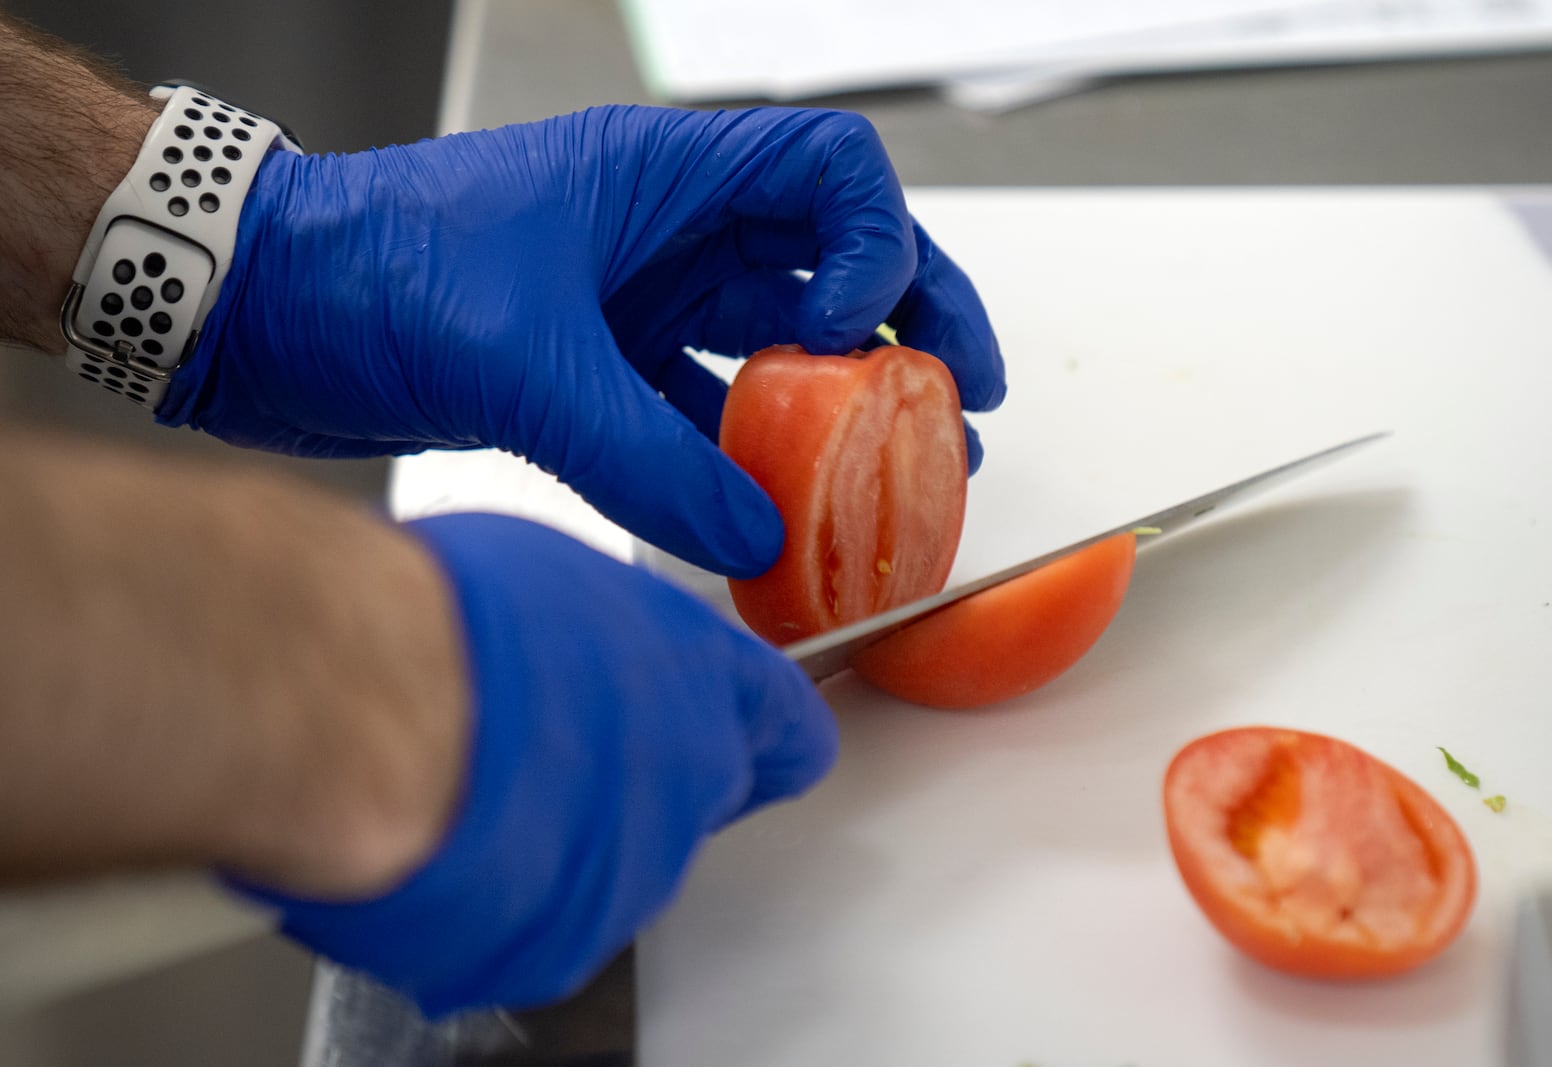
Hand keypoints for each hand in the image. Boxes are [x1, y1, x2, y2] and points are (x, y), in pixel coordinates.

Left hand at [159, 106, 1006, 576]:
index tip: (860, 333)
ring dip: (840, 404)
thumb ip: (644, 455)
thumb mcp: (521, 359)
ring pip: (771, 347)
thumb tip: (752, 534)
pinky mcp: (597, 371)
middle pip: (825, 263)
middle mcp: (661, 236)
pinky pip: (701, 416)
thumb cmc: (362, 271)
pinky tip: (776, 516)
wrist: (255, 310)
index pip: (826, 174)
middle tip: (963, 390)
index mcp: (659, 179)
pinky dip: (744, 464)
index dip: (875, 246)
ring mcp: (632, 305)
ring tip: (908, 463)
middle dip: (907, 321)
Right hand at [234, 512, 837, 1015]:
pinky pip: (536, 920)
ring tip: (468, 781)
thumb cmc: (447, 620)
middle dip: (632, 779)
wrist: (363, 714)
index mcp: (710, 681)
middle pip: (691, 798)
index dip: (766, 733)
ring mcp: (631, 875)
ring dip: (559, 833)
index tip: (754, 737)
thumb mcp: (554, 573)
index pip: (790, 730)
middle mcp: (691, 785)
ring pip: (611, 864)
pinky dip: (497, 891)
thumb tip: (581, 637)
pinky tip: (443, 838)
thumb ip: (603, 631)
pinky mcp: (555, 946)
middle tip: (543, 742)